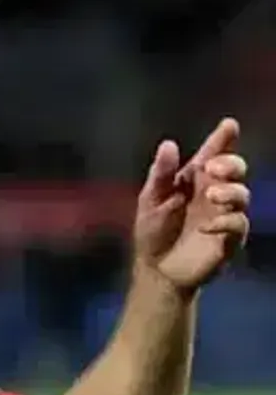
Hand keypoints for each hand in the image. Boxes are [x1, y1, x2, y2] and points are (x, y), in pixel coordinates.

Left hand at [133, 117, 249, 294]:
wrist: (156, 269)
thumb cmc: (153, 232)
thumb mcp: (151, 201)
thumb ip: (161, 174)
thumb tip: (169, 143)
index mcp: (194, 181)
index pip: (212, 155)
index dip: (222, 139)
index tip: (229, 125)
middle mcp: (213, 193)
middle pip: (235, 170)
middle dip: (230, 164)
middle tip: (213, 168)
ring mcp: (224, 215)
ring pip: (242, 194)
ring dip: (230, 191)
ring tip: (211, 196)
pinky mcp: (229, 238)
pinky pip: (238, 225)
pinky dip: (225, 222)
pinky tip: (206, 227)